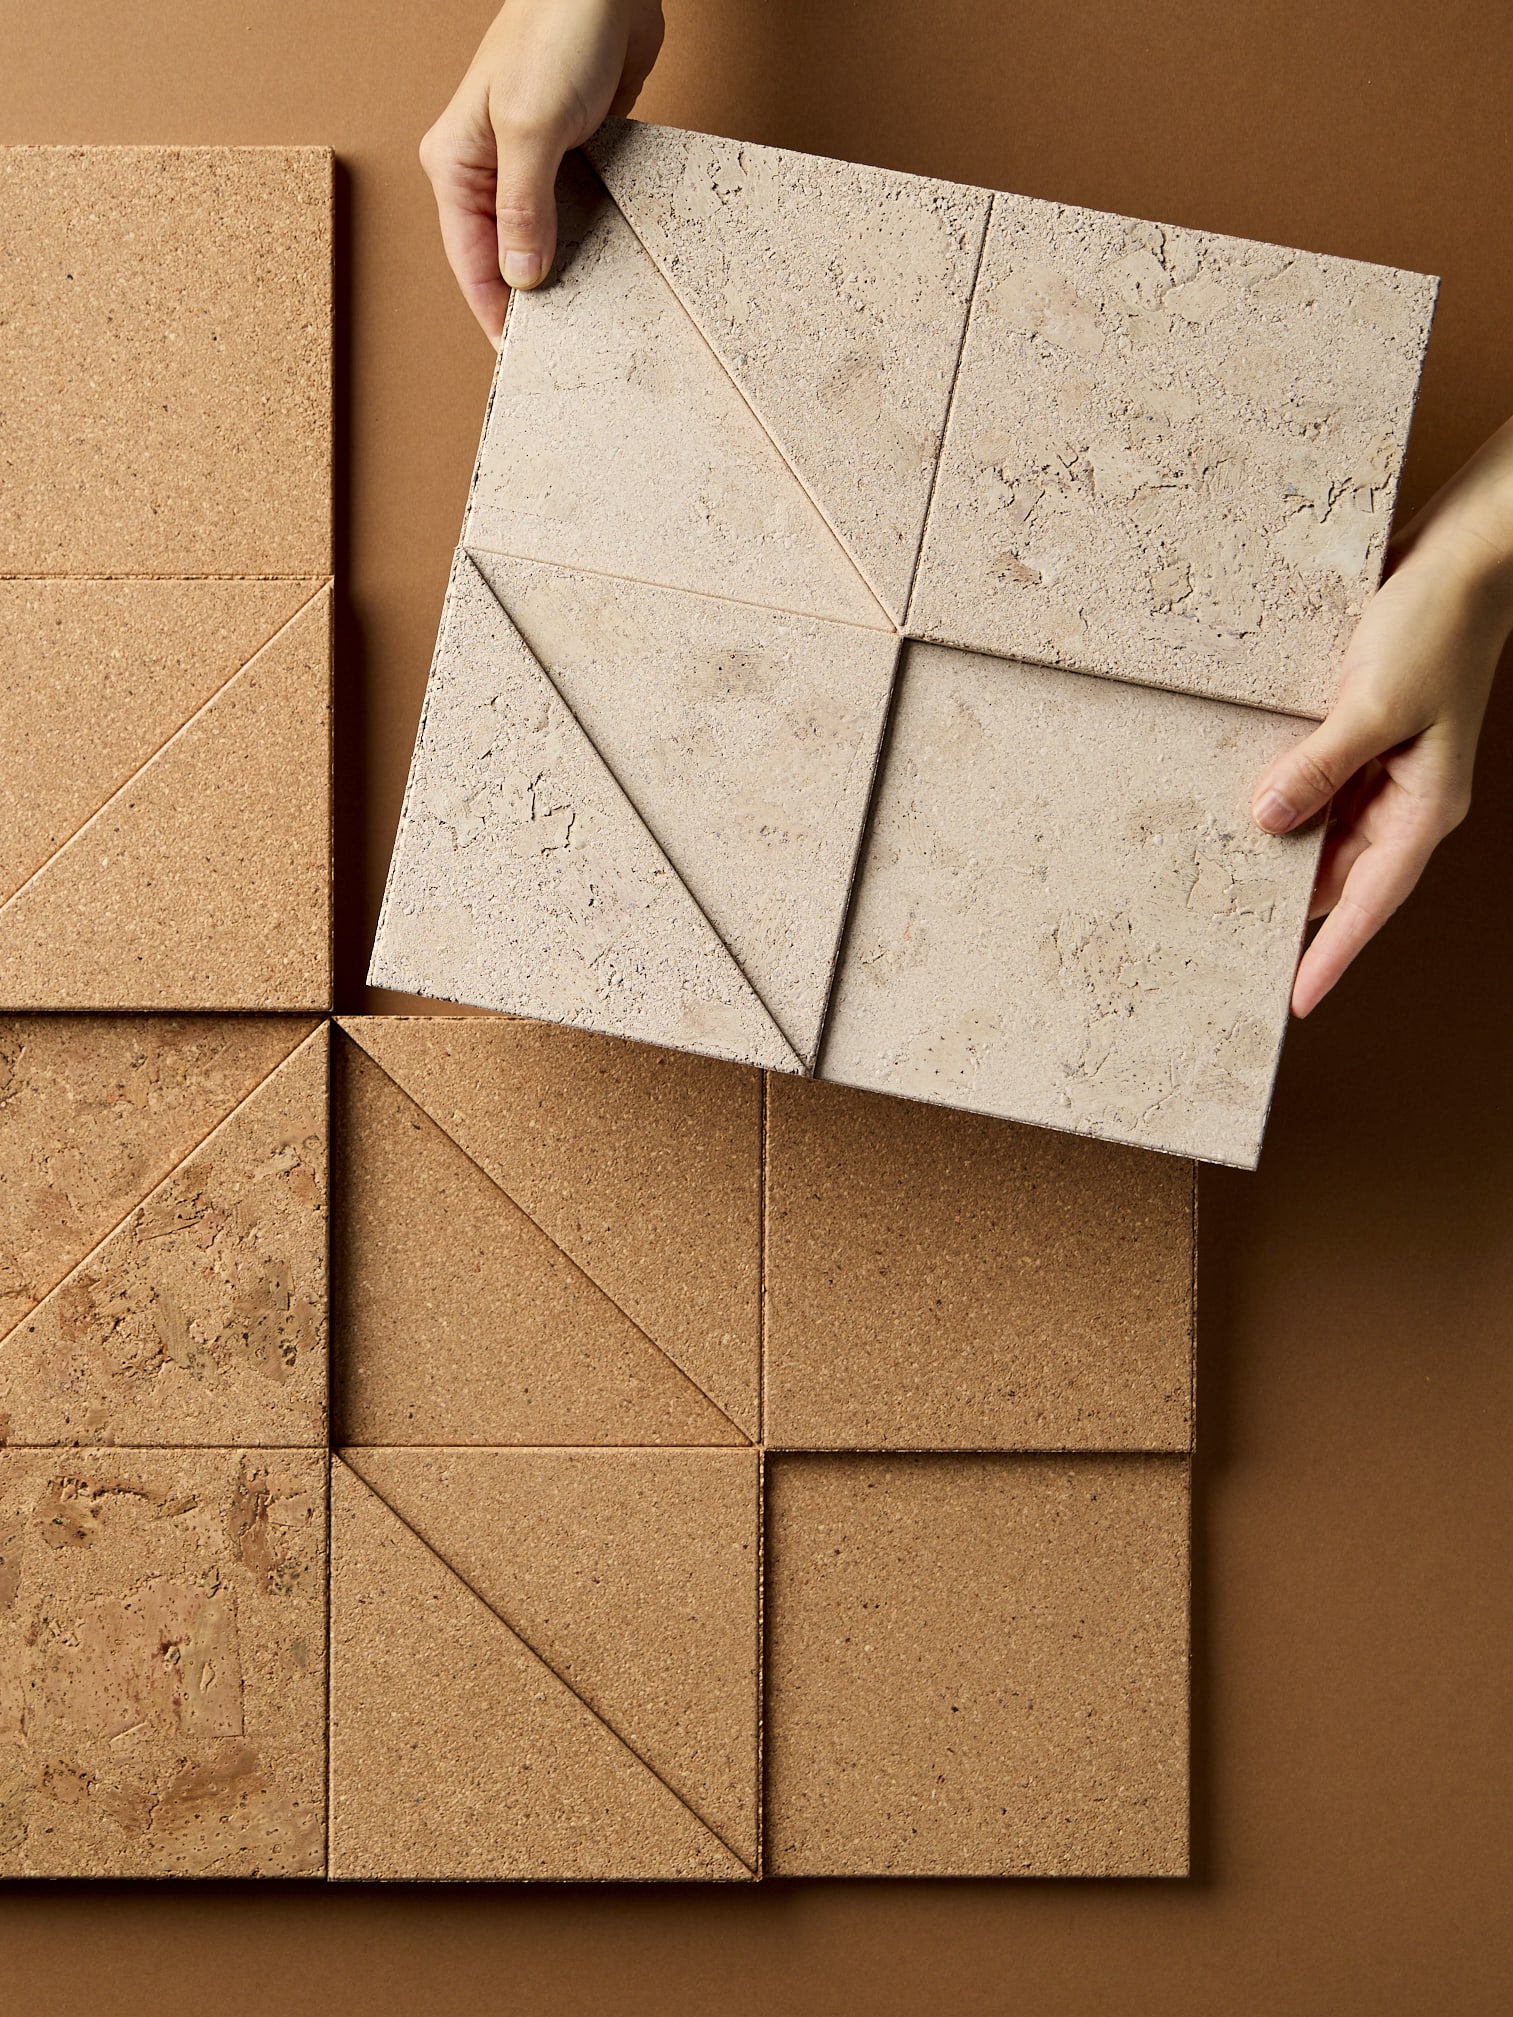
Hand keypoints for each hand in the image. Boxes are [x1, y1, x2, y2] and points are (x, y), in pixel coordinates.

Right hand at [420, 0, 665, 346]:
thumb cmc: (556, 33)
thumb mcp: (530, 126)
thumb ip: (524, 206)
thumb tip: (521, 277)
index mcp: (457, 164)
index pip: (470, 261)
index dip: (495, 315)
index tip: (521, 361)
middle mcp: (489, 171)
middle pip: (505, 258)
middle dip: (531, 303)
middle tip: (565, 352)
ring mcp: (533, 166)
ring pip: (543, 241)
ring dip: (567, 276)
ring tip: (592, 325)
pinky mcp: (575, 157)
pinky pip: (579, 216)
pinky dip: (594, 244)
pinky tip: (614, 275)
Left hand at [1252, 420, 1512, 1015]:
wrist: (1461, 554)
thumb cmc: (1433, 625)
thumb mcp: (1371, 703)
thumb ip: (1319, 767)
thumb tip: (1267, 821)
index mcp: (1424, 808)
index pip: (1370, 903)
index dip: (1333, 955)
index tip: (1296, 1001)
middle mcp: (1406, 799)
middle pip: (1341, 876)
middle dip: (1293, 910)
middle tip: (1231, 948)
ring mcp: (1386, 769)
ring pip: (1325, 833)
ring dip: (1281, 851)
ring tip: (1219, 886)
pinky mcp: (1363, 736)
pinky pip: (1319, 787)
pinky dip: (1285, 801)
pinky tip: (1239, 807)